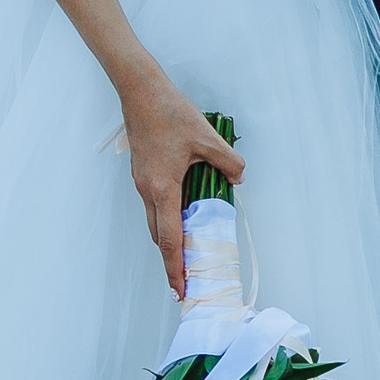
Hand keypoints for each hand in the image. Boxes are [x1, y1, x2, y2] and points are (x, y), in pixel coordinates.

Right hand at [122, 75, 243, 297]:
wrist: (140, 90)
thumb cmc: (169, 112)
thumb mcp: (207, 137)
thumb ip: (228, 162)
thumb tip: (239, 178)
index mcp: (162, 188)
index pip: (169, 238)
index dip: (176, 266)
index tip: (180, 288)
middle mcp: (147, 189)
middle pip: (158, 235)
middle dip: (172, 260)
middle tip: (186, 280)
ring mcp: (142, 181)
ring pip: (154, 219)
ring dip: (169, 237)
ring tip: (188, 250)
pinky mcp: (142, 171)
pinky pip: (154, 203)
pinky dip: (166, 216)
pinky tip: (184, 211)